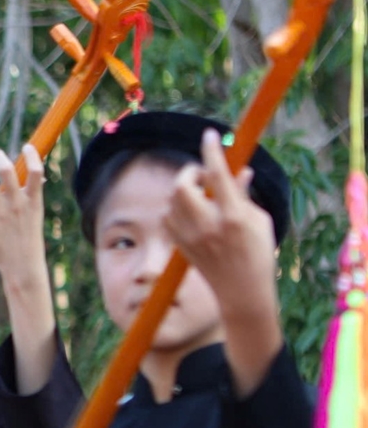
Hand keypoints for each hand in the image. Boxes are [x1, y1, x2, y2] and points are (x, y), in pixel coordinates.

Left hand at [0, 145, 46, 293]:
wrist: (23, 267)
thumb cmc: (29, 239)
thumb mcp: (36, 215)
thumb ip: (31, 195)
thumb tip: (33, 178)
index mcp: (34, 201)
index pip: (36, 170)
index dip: (31, 155)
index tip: (26, 146)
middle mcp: (18, 204)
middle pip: (7, 170)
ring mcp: (1, 213)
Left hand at [165, 129, 281, 394]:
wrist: (241, 291)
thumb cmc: (257, 253)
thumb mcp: (259, 221)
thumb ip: (243, 194)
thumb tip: (238, 169)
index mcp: (233, 217)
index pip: (218, 176)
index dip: (211, 152)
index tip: (209, 135)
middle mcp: (208, 226)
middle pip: (182, 187)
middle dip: (189, 173)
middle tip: (202, 175)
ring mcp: (191, 237)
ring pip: (171, 201)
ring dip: (182, 190)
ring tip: (200, 194)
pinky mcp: (180, 246)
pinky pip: (167, 218)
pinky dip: (175, 208)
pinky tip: (189, 211)